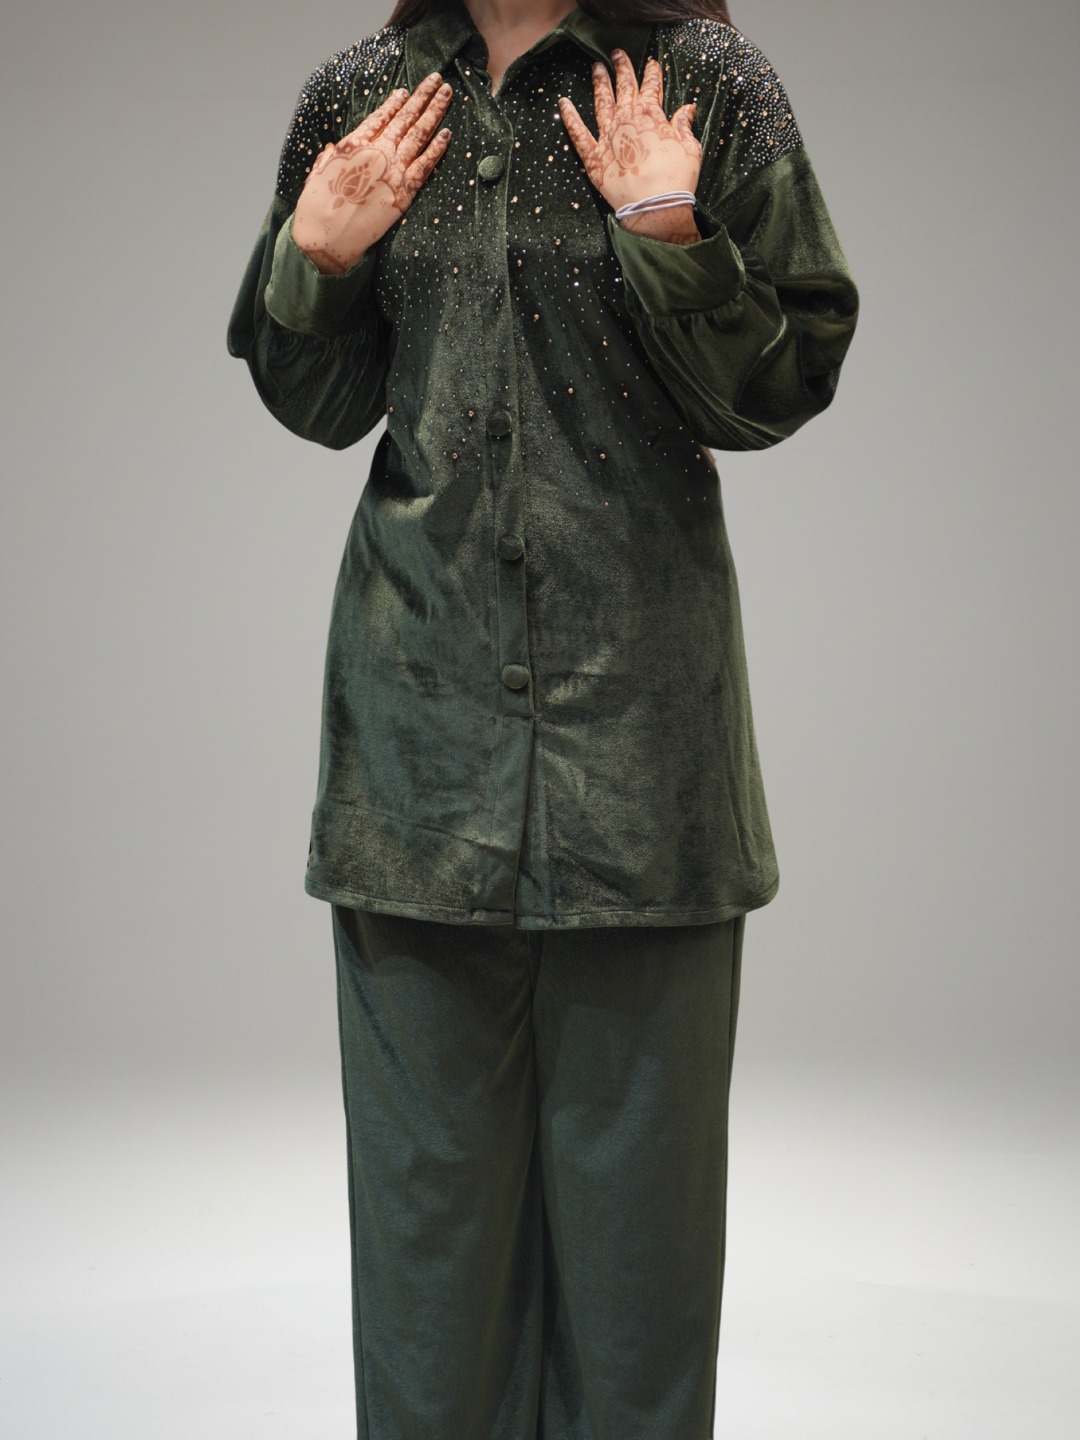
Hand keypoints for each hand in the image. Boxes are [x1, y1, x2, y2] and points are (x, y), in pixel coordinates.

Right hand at [292, 73, 452, 274]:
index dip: (394, 103)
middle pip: (404, 118)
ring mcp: (392, 170)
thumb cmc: (317, 210)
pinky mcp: (404, 191)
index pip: (379, 117)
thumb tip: (331, 150)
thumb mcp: (316, 176)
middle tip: (436, 80)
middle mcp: (375, 151)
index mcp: (352, 145)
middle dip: (422, 96)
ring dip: (435, 111)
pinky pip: (426, 165)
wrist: (327, 239)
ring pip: (419, 134)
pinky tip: (448, 134)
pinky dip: (438, 148)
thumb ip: (327, 159)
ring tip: (446, 93)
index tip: (405, 91)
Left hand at [558, 51, 701, 245]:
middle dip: (622, 68)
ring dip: (599, 83)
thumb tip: (687, 109)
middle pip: (624, 87)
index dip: (651, 73)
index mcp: (651, 116)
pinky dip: (568, 117)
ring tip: (596, 68)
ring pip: (601, 102)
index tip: (651, 63)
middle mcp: (627, 120)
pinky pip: (577, 133)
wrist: (654, 208)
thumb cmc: (676, 180)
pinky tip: (562, 103)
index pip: (651, 87)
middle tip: (617, 53)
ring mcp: (608, 137)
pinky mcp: (593, 157)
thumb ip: (684, 126)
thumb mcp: (690, 149)